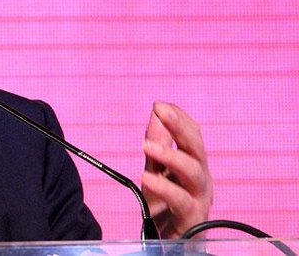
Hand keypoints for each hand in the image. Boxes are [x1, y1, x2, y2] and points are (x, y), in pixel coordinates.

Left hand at [141, 101, 212, 238]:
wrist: (170, 243)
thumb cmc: (166, 206)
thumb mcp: (156, 171)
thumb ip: (157, 144)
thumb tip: (156, 111)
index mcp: (194, 164)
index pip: (193, 134)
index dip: (179, 118)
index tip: (159, 104)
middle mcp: (201, 178)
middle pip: (196, 147)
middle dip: (180, 126)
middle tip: (161, 110)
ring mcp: (199, 198)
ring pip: (194, 171)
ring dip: (171, 155)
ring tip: (146, 145)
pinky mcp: (192, 218)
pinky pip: (180, 200)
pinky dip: (164, 187)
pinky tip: (146, 178)